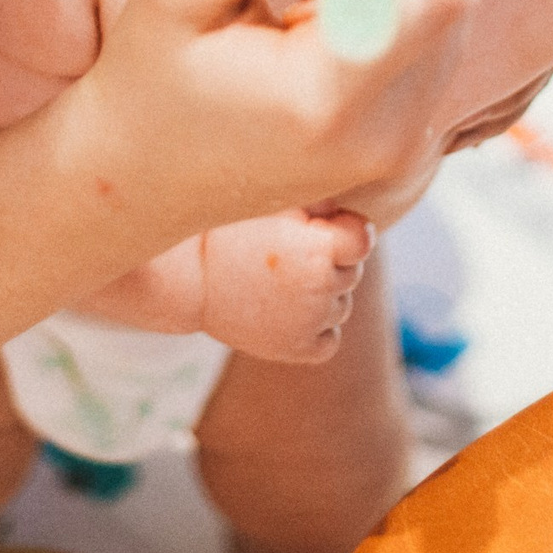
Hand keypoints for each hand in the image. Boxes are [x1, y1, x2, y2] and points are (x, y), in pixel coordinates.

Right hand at [61, 0, 476, 240]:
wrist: (141, 180)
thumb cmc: (150, 74)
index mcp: (327, 97)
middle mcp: (380, 137)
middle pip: (453, 7)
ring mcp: (396, 154)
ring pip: (450, 29)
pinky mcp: (399, 153)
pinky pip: (433, 59)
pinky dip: (396, 18)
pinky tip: (324, 25)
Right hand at [199, 209, 374, 362]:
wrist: (188, 279)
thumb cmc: (229, 231)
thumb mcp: (275, 203)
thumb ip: (320, 202)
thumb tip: (349, 209)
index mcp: (319, 249)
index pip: (363, 238)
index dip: (346, 229)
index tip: (323, 228)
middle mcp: (320, 289)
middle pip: (352, 272)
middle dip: (329, 262)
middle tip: (286, 255)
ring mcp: (310, 323)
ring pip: (341, 306)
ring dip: (324, 294)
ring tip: (281, 282)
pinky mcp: (298, 350)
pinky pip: (329, 338)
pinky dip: (317, 327)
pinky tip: (288, 311)